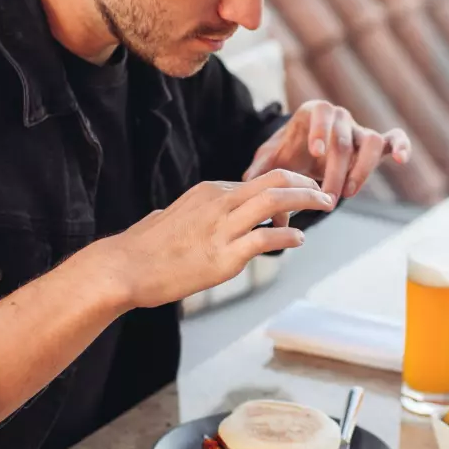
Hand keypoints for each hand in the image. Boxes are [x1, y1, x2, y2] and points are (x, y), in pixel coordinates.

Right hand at [95, 169, 333, 308]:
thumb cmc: (141, 249)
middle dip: (306, 183)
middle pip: (275, 180)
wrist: (124, 268)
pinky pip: (267, 237)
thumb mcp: (166, 218)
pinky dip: (289, 235)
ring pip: (276, 200)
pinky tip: (298, 239)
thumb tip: (168, 216)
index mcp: (208, 192)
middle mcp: (219, 202)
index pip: (257, 181)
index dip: (284, 188)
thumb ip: (181, 216)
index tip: (300, 196)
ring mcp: (222, 228)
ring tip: (324, 206)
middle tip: (324, 192)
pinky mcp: (225, 256)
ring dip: (307, 200)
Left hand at [243, 100, 411, 202]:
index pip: (320, 115)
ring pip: (372, 141)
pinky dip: (400, 146)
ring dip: (363, 169)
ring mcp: (359, 130)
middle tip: (327, 198)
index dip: (320, 132)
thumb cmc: (285, 154)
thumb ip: (259, 172)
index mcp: (312, 113)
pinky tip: (401, 160)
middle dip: (337, 171)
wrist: (301, 150)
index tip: (314, 153)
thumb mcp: (269, 161)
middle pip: (345, 140)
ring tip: (349, 192)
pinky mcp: (375, 144)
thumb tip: (249, 187)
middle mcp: (339, 118)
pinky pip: (393, 139)